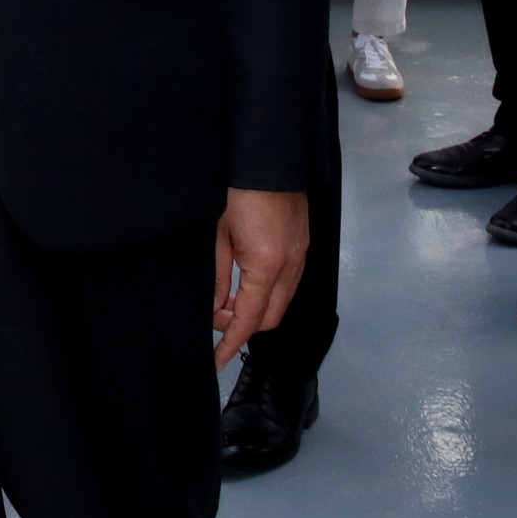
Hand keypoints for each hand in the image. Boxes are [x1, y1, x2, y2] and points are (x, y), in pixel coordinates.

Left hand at [213, 188, 308, 366]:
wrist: (270, 157)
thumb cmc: (237, 192)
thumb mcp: (218, 234)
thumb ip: (216, 276)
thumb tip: (213, 310)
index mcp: (267, 266)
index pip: (249, 319)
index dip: (231, 342)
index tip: (215, 360)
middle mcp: (291, 267)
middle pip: (269, 317)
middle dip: (242, 326)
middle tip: (214, 320)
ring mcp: (301, 256)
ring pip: (280, 302)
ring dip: (255, 310)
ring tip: (225, 301)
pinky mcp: (303, 245)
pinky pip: (287, 284)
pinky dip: (267, 294)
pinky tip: (245, 283)